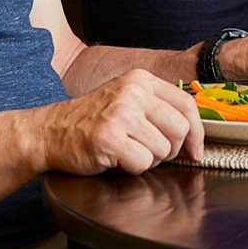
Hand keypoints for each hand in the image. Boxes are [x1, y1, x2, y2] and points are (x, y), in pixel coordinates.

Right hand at [35, 70, 201, 174]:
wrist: (51, 131)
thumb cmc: (92, 121)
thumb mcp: (126, 100)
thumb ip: (158, 109)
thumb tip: (194, 136)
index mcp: (141, 80)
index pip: (187, 104)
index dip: (197, 133)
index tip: (194, 150)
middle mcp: (133, 92)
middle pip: (180, 129)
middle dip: (170, 150)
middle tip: (150, 152)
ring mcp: (120, 113)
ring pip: (162, 149)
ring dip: (148, 160)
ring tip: (127, 151)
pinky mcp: (109, 137)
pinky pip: (142, 163)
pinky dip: (132, 169)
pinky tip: (116, 158)